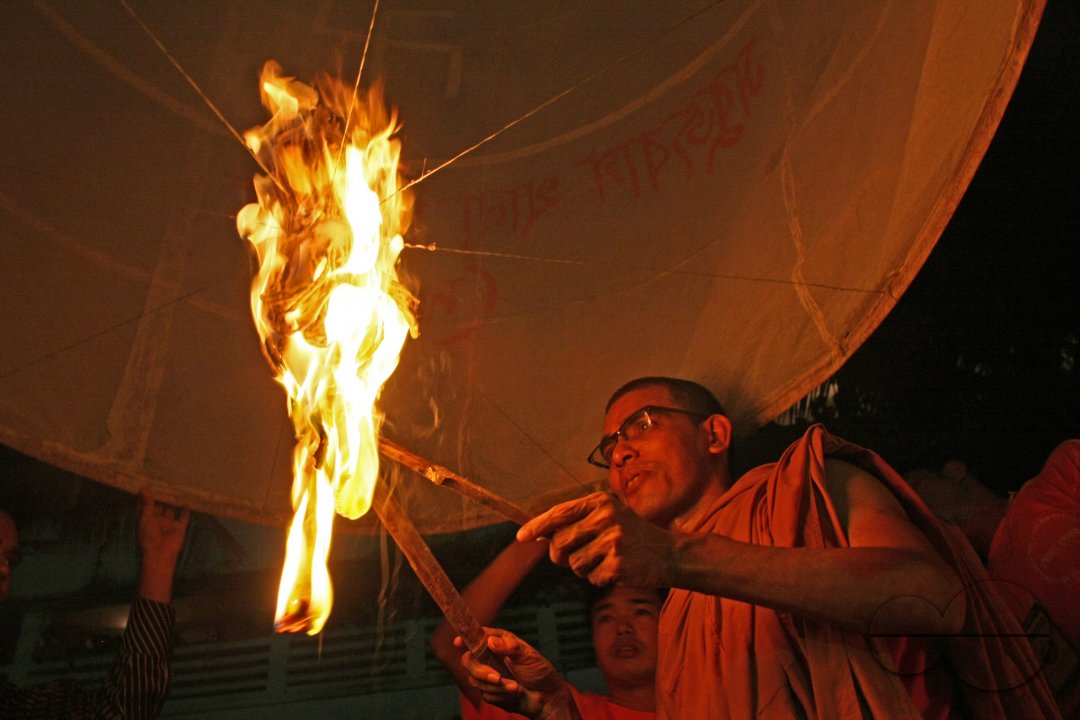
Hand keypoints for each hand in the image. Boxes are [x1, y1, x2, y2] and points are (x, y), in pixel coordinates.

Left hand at [136, 489, 189, 602]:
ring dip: (174, 500)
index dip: (147, 495)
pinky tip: (188, 499)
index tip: (148, 481)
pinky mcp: (179, 527)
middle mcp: (158, 520)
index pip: (146, 504)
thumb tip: (144, 488)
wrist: (161, 553)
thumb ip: (147, 504)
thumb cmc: (149, 536)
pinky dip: (186, 509)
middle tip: (165, 480)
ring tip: (177, 486)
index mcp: (146, 519)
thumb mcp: (146, 518)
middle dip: (162, 495)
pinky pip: (184, 516)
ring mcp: (169, 523)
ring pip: (172, 509)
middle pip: (160, 505)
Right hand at [456, 629, 575, 719]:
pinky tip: (514, 693)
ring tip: (515, 687)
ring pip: (475, 680)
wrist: (546, 697)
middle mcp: (489, 657)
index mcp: (498, 643)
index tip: (458, 642)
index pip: (477, 637)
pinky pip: (485, 694)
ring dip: (496, 687)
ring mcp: (488, 675)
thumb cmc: (539, 671)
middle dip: (481, 671)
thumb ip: (509, 647)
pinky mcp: (490, 692)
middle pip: (469, 661)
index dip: (466, 638)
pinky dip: (500, 695)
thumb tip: (491, 642)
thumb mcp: (528, 655)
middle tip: (497, 678)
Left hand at [517, 492, 674, 587]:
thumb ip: (578, 522)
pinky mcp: (617, 563)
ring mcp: (612, 540)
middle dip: (560, 555)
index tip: (521, 537)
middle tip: (574, 557)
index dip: (537, 526)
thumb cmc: (633, 537)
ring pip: (573, 564)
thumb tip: (540, 534)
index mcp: (600, 502)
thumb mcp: (609, 517)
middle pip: (559, 543)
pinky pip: (590, 578)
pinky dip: (599, 578)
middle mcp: (605, 517)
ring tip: (605, 560)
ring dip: (584, 568)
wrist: (670, 554)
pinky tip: (616, 570)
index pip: (559, 513)